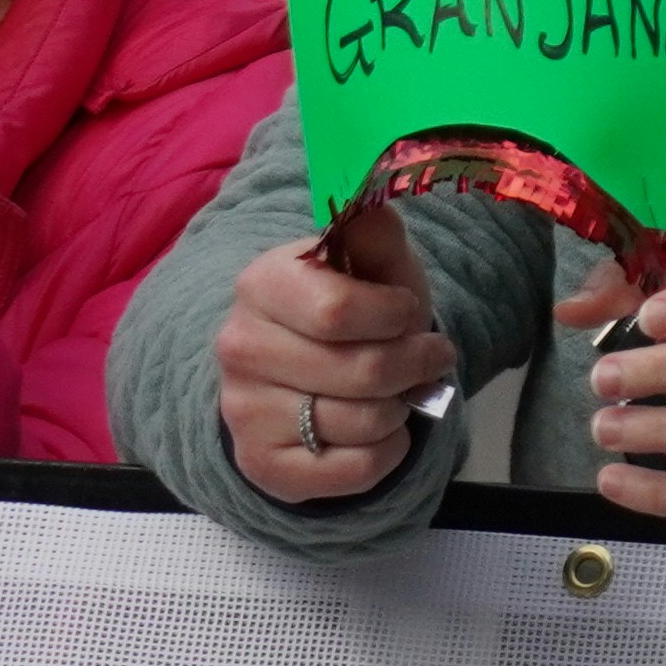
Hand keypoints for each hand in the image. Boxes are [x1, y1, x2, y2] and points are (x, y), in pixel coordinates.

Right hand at [217, 196, 459, 503]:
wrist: (315, 374)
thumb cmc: (360, 307)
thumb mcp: (376, 261)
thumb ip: (375, 228)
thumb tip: (370, 196)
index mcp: (261, 284)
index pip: (340, 311)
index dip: (396, 316)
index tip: (408, 312)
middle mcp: (238, 348)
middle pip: (363, 372)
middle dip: (416, 364)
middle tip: (428, 356)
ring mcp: (243, 412)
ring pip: (364, 423)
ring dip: (402, 406)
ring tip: (399, 389)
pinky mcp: (263, 466)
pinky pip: (357, 469)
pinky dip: (389, 451)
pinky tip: (379, 429)